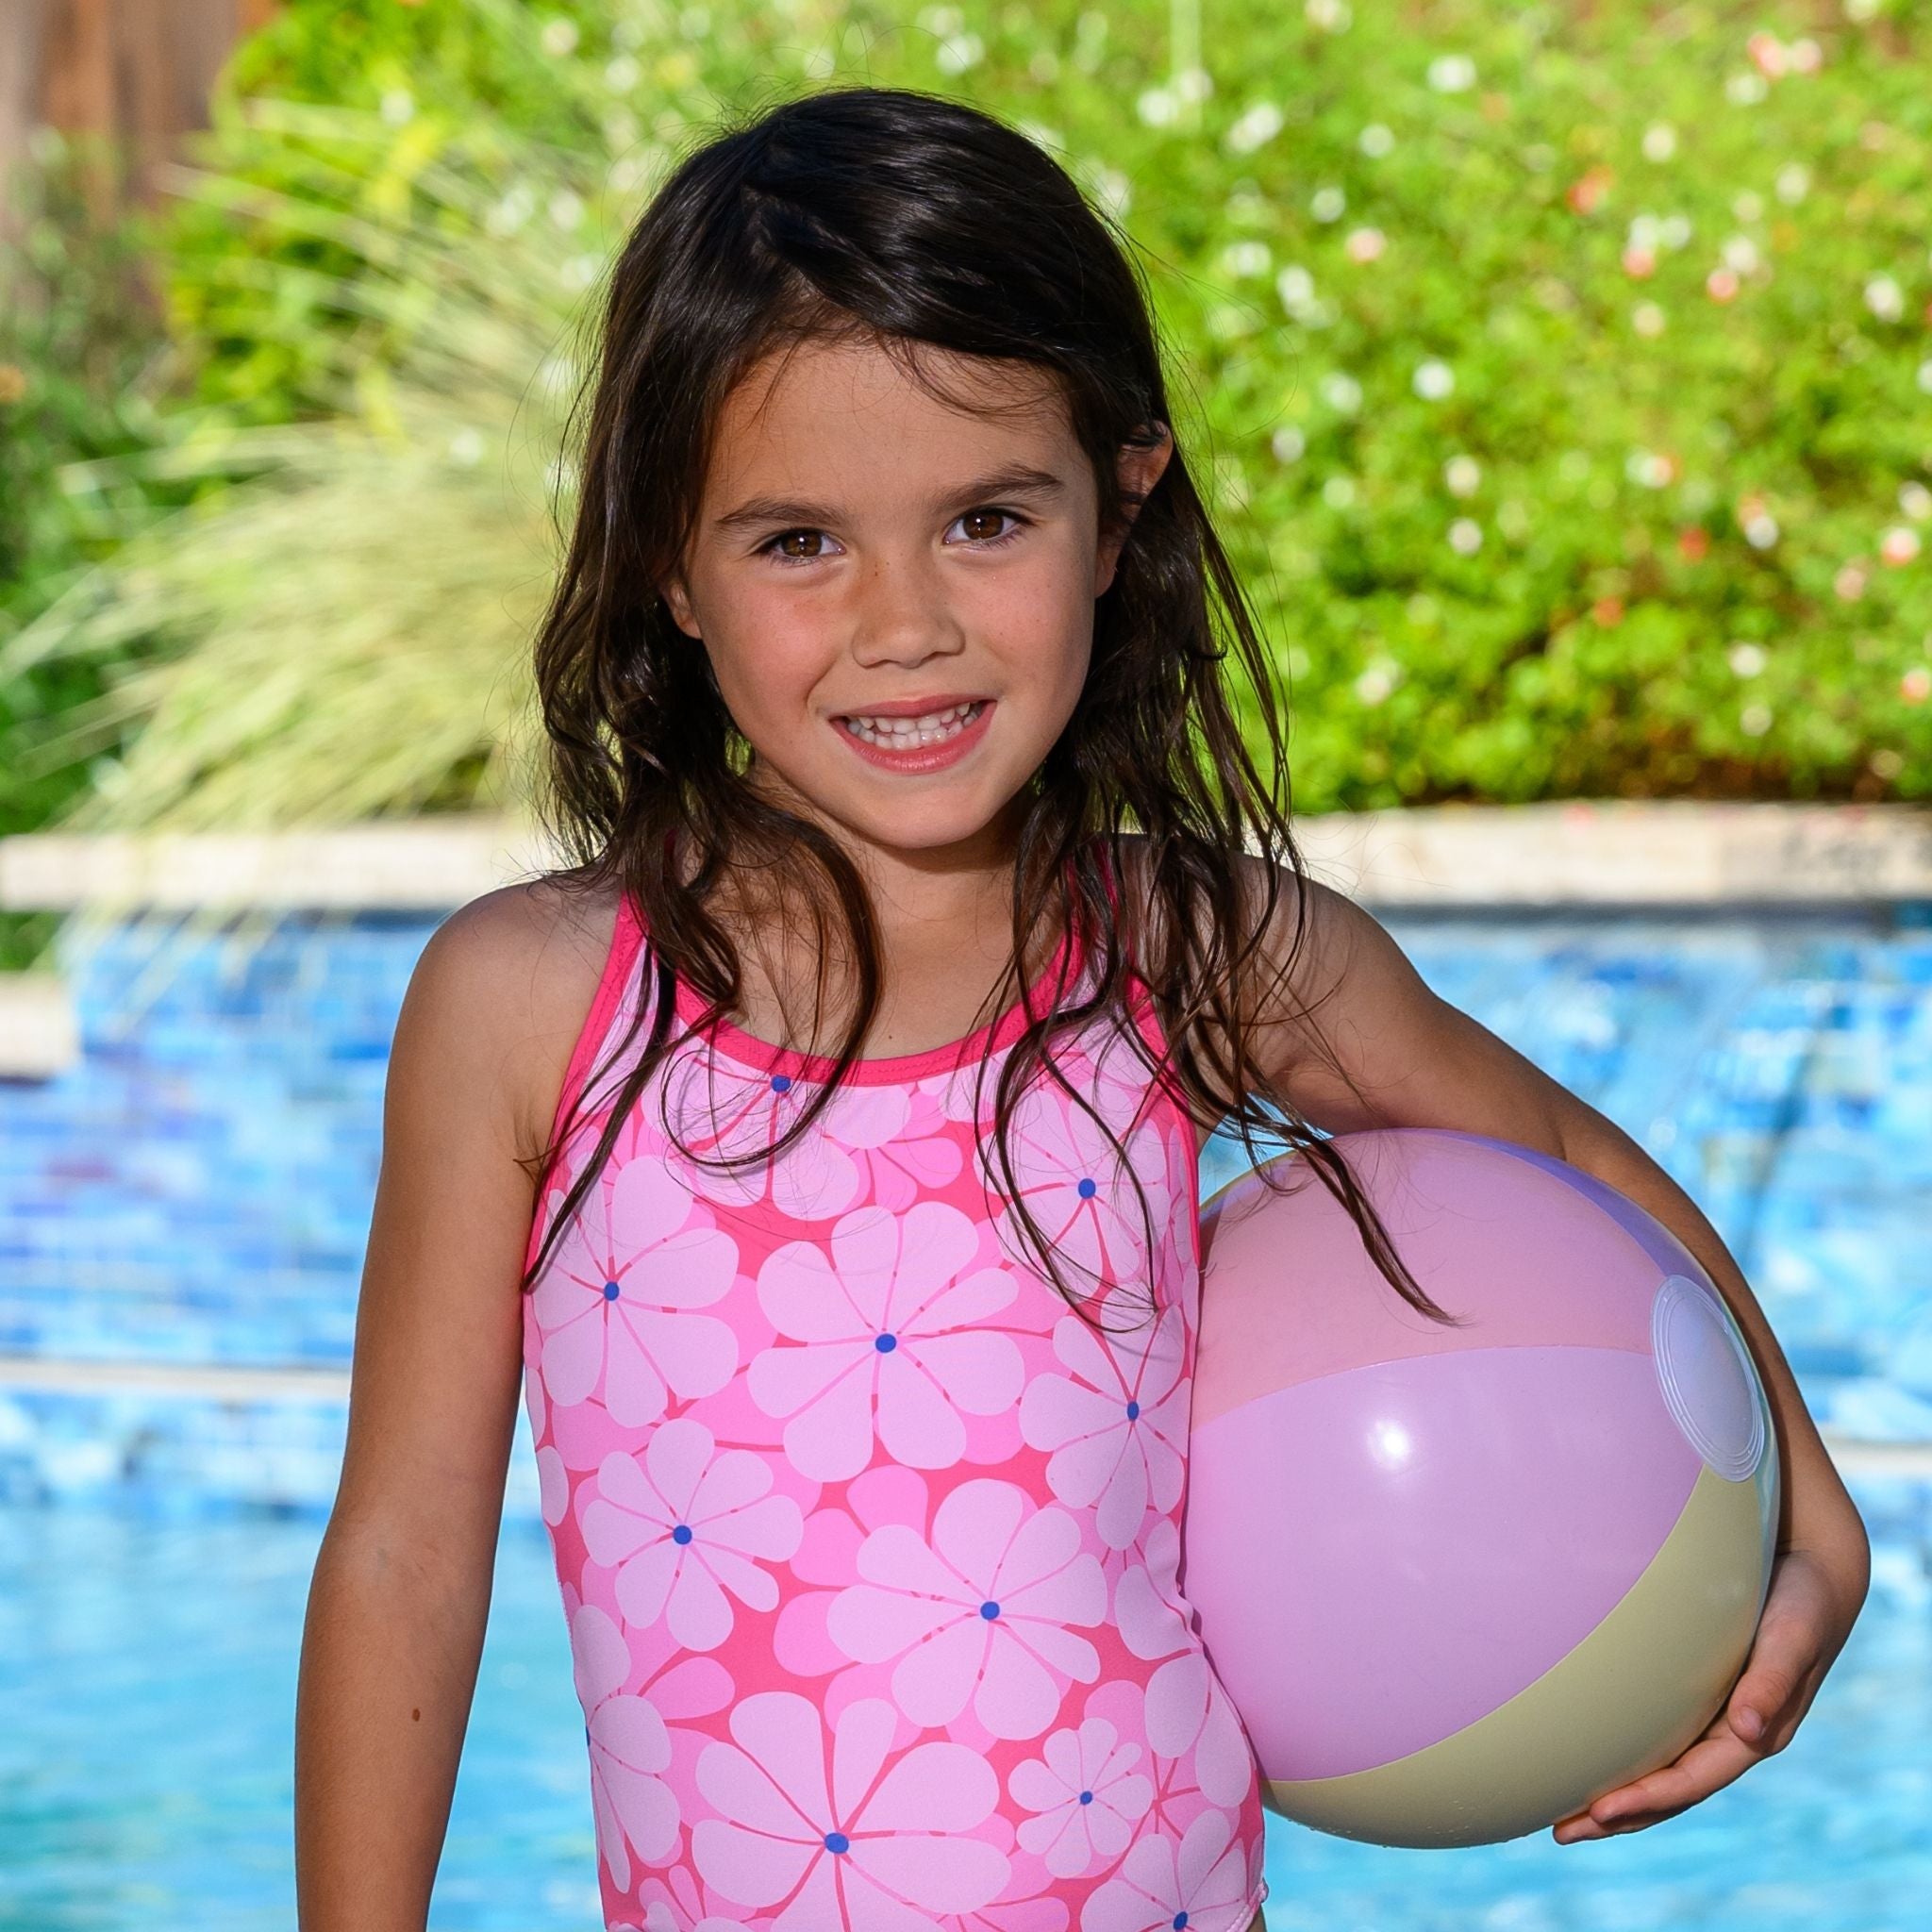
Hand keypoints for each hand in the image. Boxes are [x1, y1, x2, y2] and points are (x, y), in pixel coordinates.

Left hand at [1551, 1532, 1869, 1844]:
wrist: (1814, 1570)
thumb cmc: (1804, 1602)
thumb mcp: (1793, 1635)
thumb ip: (1773, 1680)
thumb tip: (1749, 1730)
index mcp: (1756, 1732)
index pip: (1693, 1779)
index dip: (1647, 1799)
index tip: (1598, 1812)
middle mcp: (1732, 1733)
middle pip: (1671, 1790)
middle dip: (1619, 1816)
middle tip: (1561, 1833)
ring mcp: (1713, 1716)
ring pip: (1660, 1769)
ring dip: (1615, 1795)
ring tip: (1563, 1815)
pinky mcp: (1697, 1691)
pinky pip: (1656, 1733)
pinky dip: (1623, 1754)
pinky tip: (1588, 1755)